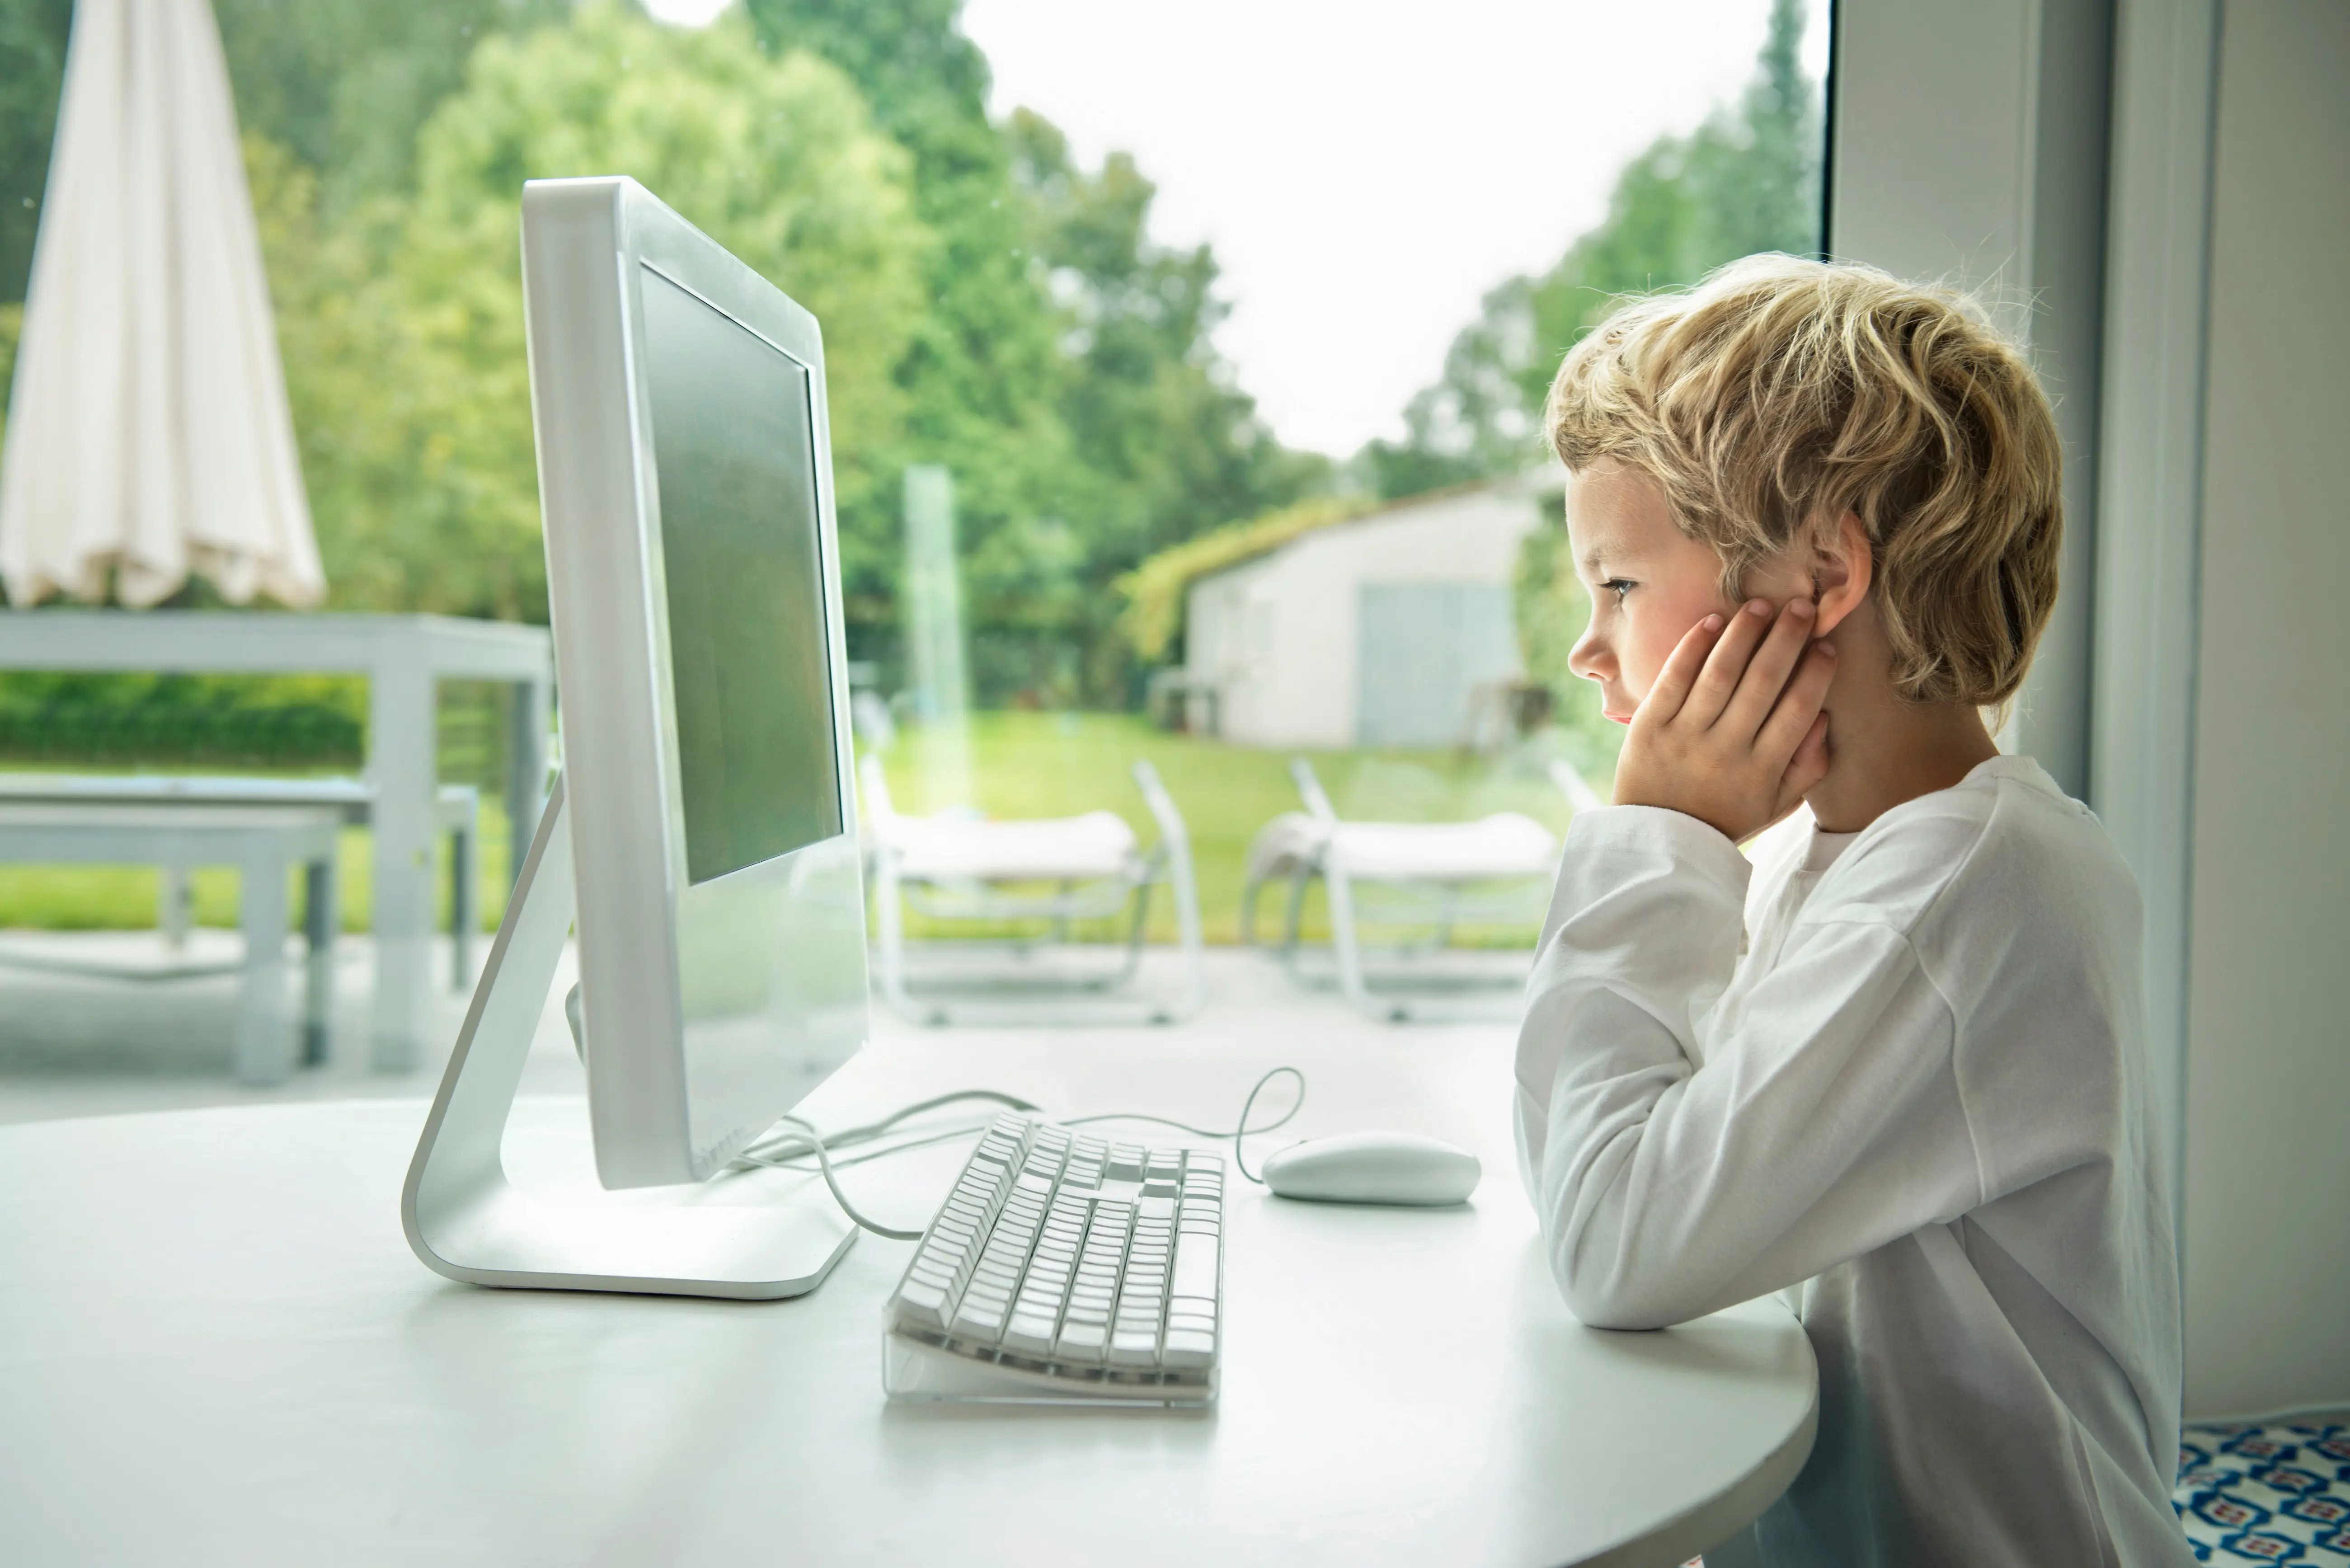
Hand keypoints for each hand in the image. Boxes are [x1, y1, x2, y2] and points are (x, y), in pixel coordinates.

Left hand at [1611, 598, 1836, 840]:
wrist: (1658, 839)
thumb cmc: (1725, 815)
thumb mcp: (1776, 805)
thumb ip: (1808, 767)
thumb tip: (1823, 717)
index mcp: (1761, 770)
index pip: (1797, 711)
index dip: (1815, 673)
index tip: (1826, 645)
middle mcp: (1724, 751)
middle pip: (1762, 683)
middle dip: (1786, 639)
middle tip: (1801, 606)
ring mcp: (1684, 736)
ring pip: (1720, 674)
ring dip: (1743, 633)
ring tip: (1761, 605)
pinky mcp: (1648, 726)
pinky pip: (1674, 678)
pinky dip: (1694, 646)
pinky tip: (1714, 620)